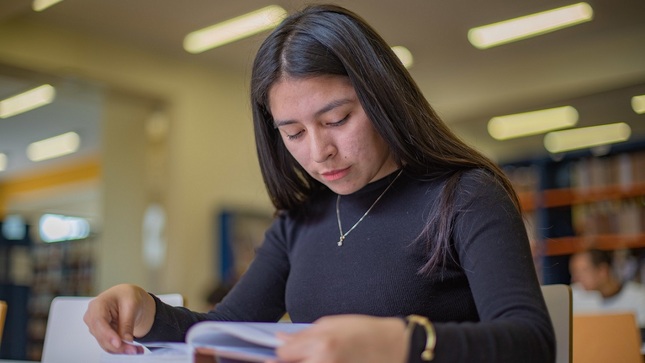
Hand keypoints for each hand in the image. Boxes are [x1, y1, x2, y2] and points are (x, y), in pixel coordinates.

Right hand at [83, 284, 155, 353]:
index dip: (107, 334)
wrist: (127, 297)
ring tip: (137, 349)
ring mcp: (96, 327)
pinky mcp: (102, 334)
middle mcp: (92, 317)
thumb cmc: (127, 295)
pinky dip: (121, 349)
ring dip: (121, 349)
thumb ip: (127, 322)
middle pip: (101, 336)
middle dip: (118, 346)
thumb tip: (126, 340)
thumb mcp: (131, 304)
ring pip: (105, 343)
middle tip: (134, 349)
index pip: (99, 321)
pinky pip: (109, 345)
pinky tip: (132, 348)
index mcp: (98, 304)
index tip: (118, 343)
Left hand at [271, 315, 407, 362]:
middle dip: (292, 362)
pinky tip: (324, 361)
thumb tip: (279, 341)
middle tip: (297, 358)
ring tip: (316, 358)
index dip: (283, 353)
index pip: (283, 355)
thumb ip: (302, 335)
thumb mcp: (331, 323)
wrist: (393, 347)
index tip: (287, 351)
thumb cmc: (365, 332)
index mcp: (321, 345)